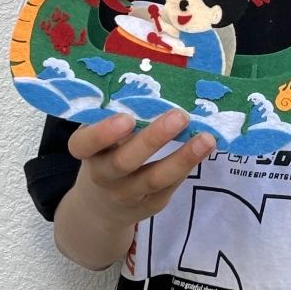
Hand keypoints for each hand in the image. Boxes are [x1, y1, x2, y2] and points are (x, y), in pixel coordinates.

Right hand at [66, 109, 214, 229]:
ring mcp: (126, 193)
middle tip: (179, 116)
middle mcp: (103, 175)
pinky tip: (204, 148)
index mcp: (86, 150)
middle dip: (153, 139)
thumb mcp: (102, 135)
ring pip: (154, 178)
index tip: (126, 118)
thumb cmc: (106, 151)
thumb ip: (118, 113)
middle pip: (124, 161)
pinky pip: (169, 186)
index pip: (84, 145)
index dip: (103, 133)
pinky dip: (187, 165)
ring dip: (182, 157)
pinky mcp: (150, 204)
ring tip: (206, 138)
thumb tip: (157, 84)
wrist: (101, 204)